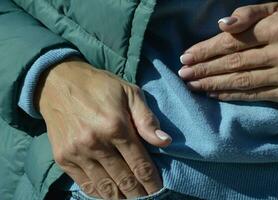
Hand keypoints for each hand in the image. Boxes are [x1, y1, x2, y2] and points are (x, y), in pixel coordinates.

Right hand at [35, 59, 171, 198]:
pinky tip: (110, 195)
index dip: (152, 182)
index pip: (140, 165)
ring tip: (131, 198)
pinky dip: (99, 193)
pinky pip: (85, 184)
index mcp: (116, 127)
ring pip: (105, 187)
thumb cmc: (99, 86)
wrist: (58, 82)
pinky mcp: (63, 158)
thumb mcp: (129, 92)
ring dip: (120, 197)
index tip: (159, 190)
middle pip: (124, 180)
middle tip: (148, 198)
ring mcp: (77, 153)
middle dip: (139, 194)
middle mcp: (96, 144)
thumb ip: (147, 118)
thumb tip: (165, 141)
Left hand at [179, 2, 277, 102]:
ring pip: (240, 81)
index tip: (186, 57)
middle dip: (203, 69)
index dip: (205, 50)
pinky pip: (253, 95)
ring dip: (212, 84)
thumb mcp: (277, 10)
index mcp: (277, 28)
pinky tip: (212, 94)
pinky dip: (230, 96)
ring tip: (192, 85)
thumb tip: (221, 25)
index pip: (231, 42)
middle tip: (183, 74)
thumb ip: (249, 14)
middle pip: (232, 63)